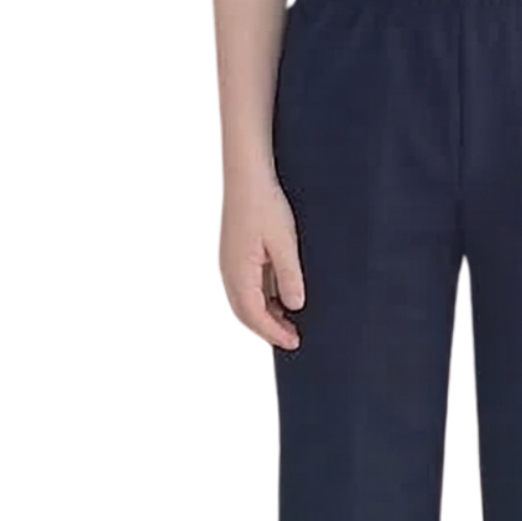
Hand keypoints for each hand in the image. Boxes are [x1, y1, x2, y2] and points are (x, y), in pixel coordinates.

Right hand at [217, 169, 305, 349]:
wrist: (244, 177)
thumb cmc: (263, 205)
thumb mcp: (284, 242)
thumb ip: (289, 277)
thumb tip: (295, 306)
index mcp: (239, 273)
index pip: (254, 317)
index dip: (274, 334)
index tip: (294, 342)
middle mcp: (227, 273)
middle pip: (243, 315)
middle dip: (266, 331)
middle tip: (291, 338)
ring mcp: (226, 265)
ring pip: (241, 303)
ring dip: (262, 317)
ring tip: (286, 323)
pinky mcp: (231, 256)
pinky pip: (242, 289)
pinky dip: (258, 301)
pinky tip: (275, 298)